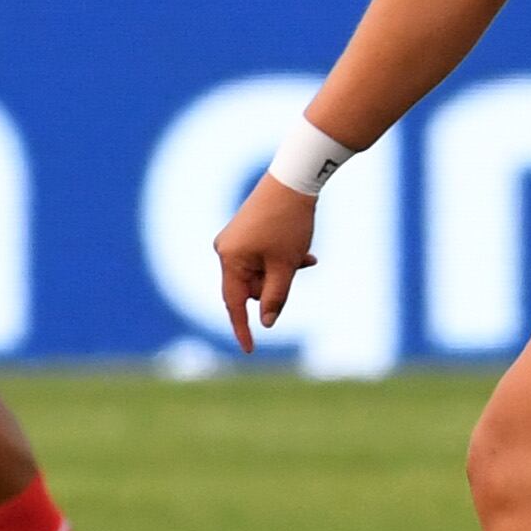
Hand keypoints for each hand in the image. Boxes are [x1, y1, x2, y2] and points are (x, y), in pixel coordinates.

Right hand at [214, 177, 321, 353]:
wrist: (294, 179)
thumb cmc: (288, 223)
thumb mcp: (285, 266)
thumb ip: (276, 298)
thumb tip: (267, 323)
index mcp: (230, 260)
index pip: (235, 304)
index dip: (244, 329)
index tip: (250, 350)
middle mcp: (225, 250)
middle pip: (251, 287)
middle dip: (276, 284)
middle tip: (299, 265)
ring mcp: (234, 240)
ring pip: (260, 272)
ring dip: (282, 271)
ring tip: (305, 256)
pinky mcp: (245, 232)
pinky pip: (261, 258)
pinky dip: (280, 259)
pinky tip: (304, 253)